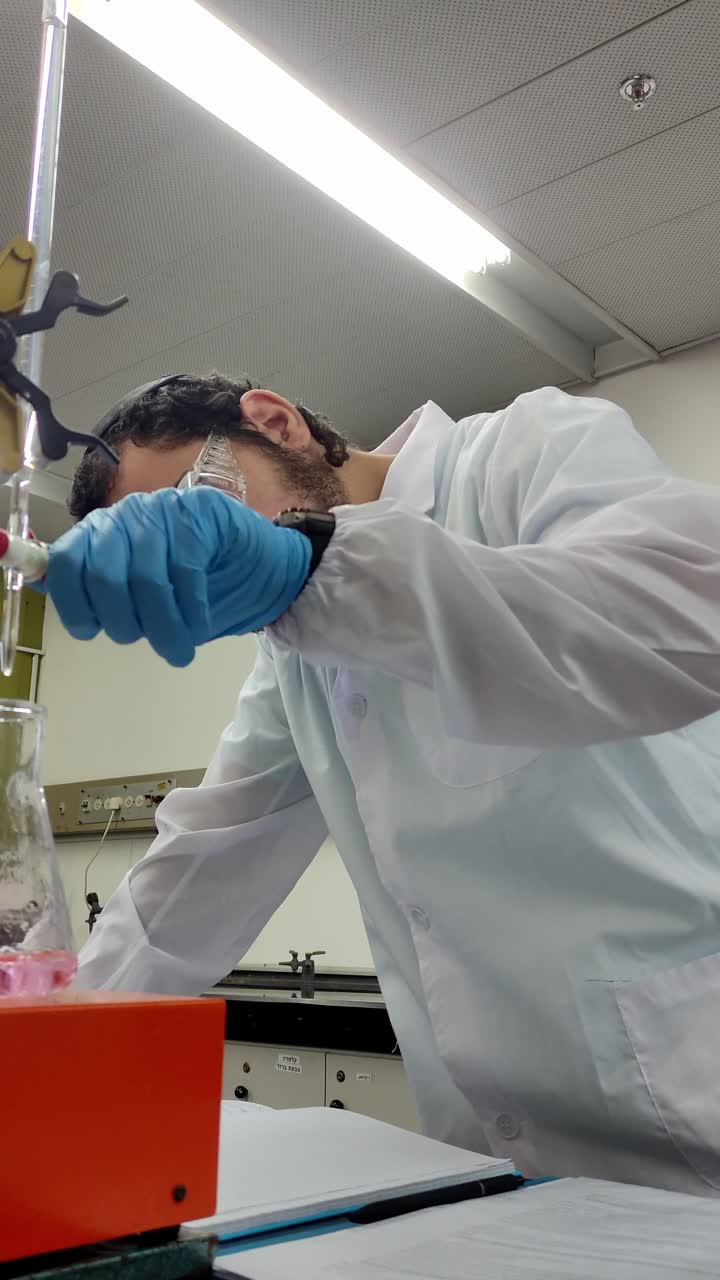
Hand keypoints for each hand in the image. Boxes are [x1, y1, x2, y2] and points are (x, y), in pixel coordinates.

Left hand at [46, 487, 311, 665]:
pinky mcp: (200, 513)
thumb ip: (106, 598)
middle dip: (124, 623)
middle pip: (104, 574)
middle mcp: (125, 515)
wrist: (262, 565)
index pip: (65, 562)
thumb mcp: (144, 597)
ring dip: (163, 626)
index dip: (72, 602)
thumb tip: (68, 609)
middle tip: (149, 644)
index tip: (91, 632)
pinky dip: (190, 608)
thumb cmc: (198, 585)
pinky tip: (199, 624)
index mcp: (101, 534)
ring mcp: (163, 510)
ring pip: (146, 577)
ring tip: (178, 651)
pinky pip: (185, 570)